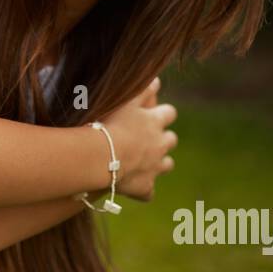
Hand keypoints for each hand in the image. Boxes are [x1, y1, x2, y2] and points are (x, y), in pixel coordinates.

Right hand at [101, 76, 176, 202]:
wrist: (101, 156)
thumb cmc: (109, 122)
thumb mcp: (125, 99)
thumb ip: (142, 88)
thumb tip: (157, 79)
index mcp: (155, 122)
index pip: (169, 113)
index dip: (162, 114)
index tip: (154, 115)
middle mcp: (160, 144)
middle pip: (171, 140)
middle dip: (163, 139)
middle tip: (148, 139)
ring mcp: (154, 167)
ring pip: (166, 165)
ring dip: (159, 163)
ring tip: (142, 162)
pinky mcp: (144, 187)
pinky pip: (148, 192)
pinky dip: (144, 189)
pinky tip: (134, 187)